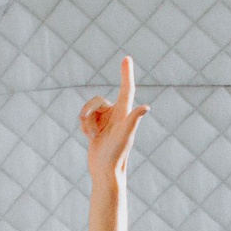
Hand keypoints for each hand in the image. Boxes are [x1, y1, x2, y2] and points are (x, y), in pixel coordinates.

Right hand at [81, 57, 150, 183]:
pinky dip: (84, 126)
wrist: (105, 172)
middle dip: (89, 111)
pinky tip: (90, 137)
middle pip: (98, 100)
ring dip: (86, 122)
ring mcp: (106, 121)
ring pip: (89, 109)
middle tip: (92, 130)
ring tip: (93, 136)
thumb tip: (146, 107)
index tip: (126, 58)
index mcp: (124, 114)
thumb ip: (133, 120)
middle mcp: (117, 115)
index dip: (126, 74)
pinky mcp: (97, 128)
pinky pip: (85, 118)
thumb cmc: (116, 155)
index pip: (126, 90)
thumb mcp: (125, 136)